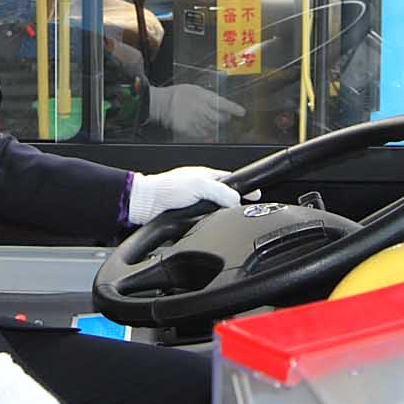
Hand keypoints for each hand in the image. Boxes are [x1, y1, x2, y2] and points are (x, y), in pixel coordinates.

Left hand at [128, 164, 243, 223]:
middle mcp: (203, 189)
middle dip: (235, 205)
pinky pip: (204, 223)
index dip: (246, 188)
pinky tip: (207, 227)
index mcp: (208, 177)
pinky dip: (207, 225)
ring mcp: (196, 203)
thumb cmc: (165, 188)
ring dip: (219, 217)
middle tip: (244, 210)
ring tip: (225, 221)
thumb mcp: (198, 185)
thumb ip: (220, 192)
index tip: (258, 194)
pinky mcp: (189, 217)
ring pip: (216, 212)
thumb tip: (236, 201)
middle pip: (227, 198)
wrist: (145, 204)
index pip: (233, 181)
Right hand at [149, 83, 245, 136]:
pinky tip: (202, 125)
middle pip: (221, 119)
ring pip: (214, 127)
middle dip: (225, 119)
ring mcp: (197, 121)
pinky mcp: (190, 130)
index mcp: (204, 97)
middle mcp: (202, 110)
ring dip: (215, 125)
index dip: (234, 109)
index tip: (242, 112)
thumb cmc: (179, 94)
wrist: (163, 103)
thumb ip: (209, 98)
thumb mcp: (196, 90)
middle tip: (224, 117)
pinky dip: (206, 131)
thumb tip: (220, 104)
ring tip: (208, 119)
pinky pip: (204, 134)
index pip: (224, 104)